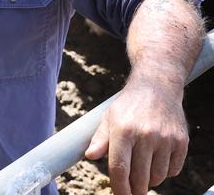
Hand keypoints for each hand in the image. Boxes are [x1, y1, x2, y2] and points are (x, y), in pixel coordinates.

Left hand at [84, 77, 188, 194]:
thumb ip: (100, 139)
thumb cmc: (129, 106)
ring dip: (150, 180)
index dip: (119, 187)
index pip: (120, 168)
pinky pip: (173, 170)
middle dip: (134, 188)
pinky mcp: (181, 141)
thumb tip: (90, 156)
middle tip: (132, 188)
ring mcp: (165, 139)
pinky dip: (165, 172)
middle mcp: (145, 135)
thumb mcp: (109, 118)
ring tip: (143, 170)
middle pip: (139, 177)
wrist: (157, 88)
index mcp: (123, 130)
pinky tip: (157, 161)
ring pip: (157, 177)